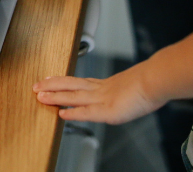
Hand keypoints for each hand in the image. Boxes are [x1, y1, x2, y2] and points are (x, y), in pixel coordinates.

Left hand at [32, 69, 163, 124]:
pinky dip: (73, 113)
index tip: (50, 79)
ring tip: (40, 96)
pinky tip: (61, 114)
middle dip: (51, 86)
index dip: (63, 81)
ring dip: (55, 97)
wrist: (156, 80)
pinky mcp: (108, 111)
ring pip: (73, 96)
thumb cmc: (150, 82)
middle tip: (36, 86)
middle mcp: (100, 89)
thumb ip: (126, 90)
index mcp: (106, 84)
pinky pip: (86, 112)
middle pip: (70, 85)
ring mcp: (103, 99)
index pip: (79, 82)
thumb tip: (130, 92)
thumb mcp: (134, 85)